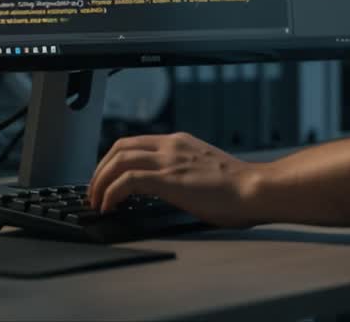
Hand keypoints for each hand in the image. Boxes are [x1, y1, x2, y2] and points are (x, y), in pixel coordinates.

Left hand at [87, 132, 265, 227]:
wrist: (255, 189)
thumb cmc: (238, 189)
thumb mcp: (204, 172)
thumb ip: (183, 173)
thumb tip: (168, 189)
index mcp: (179, 142)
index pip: (133, 143)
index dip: (112, 160)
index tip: (106, 180)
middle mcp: (171, 146)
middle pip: (119, 148)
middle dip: (100, 170)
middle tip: (94, 191)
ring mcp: (169, 160)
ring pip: (118, 161)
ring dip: (100, 181)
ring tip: (97, 201)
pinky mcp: (169, 179)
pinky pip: (127, 180)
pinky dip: (112, 192)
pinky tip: (110, 206)